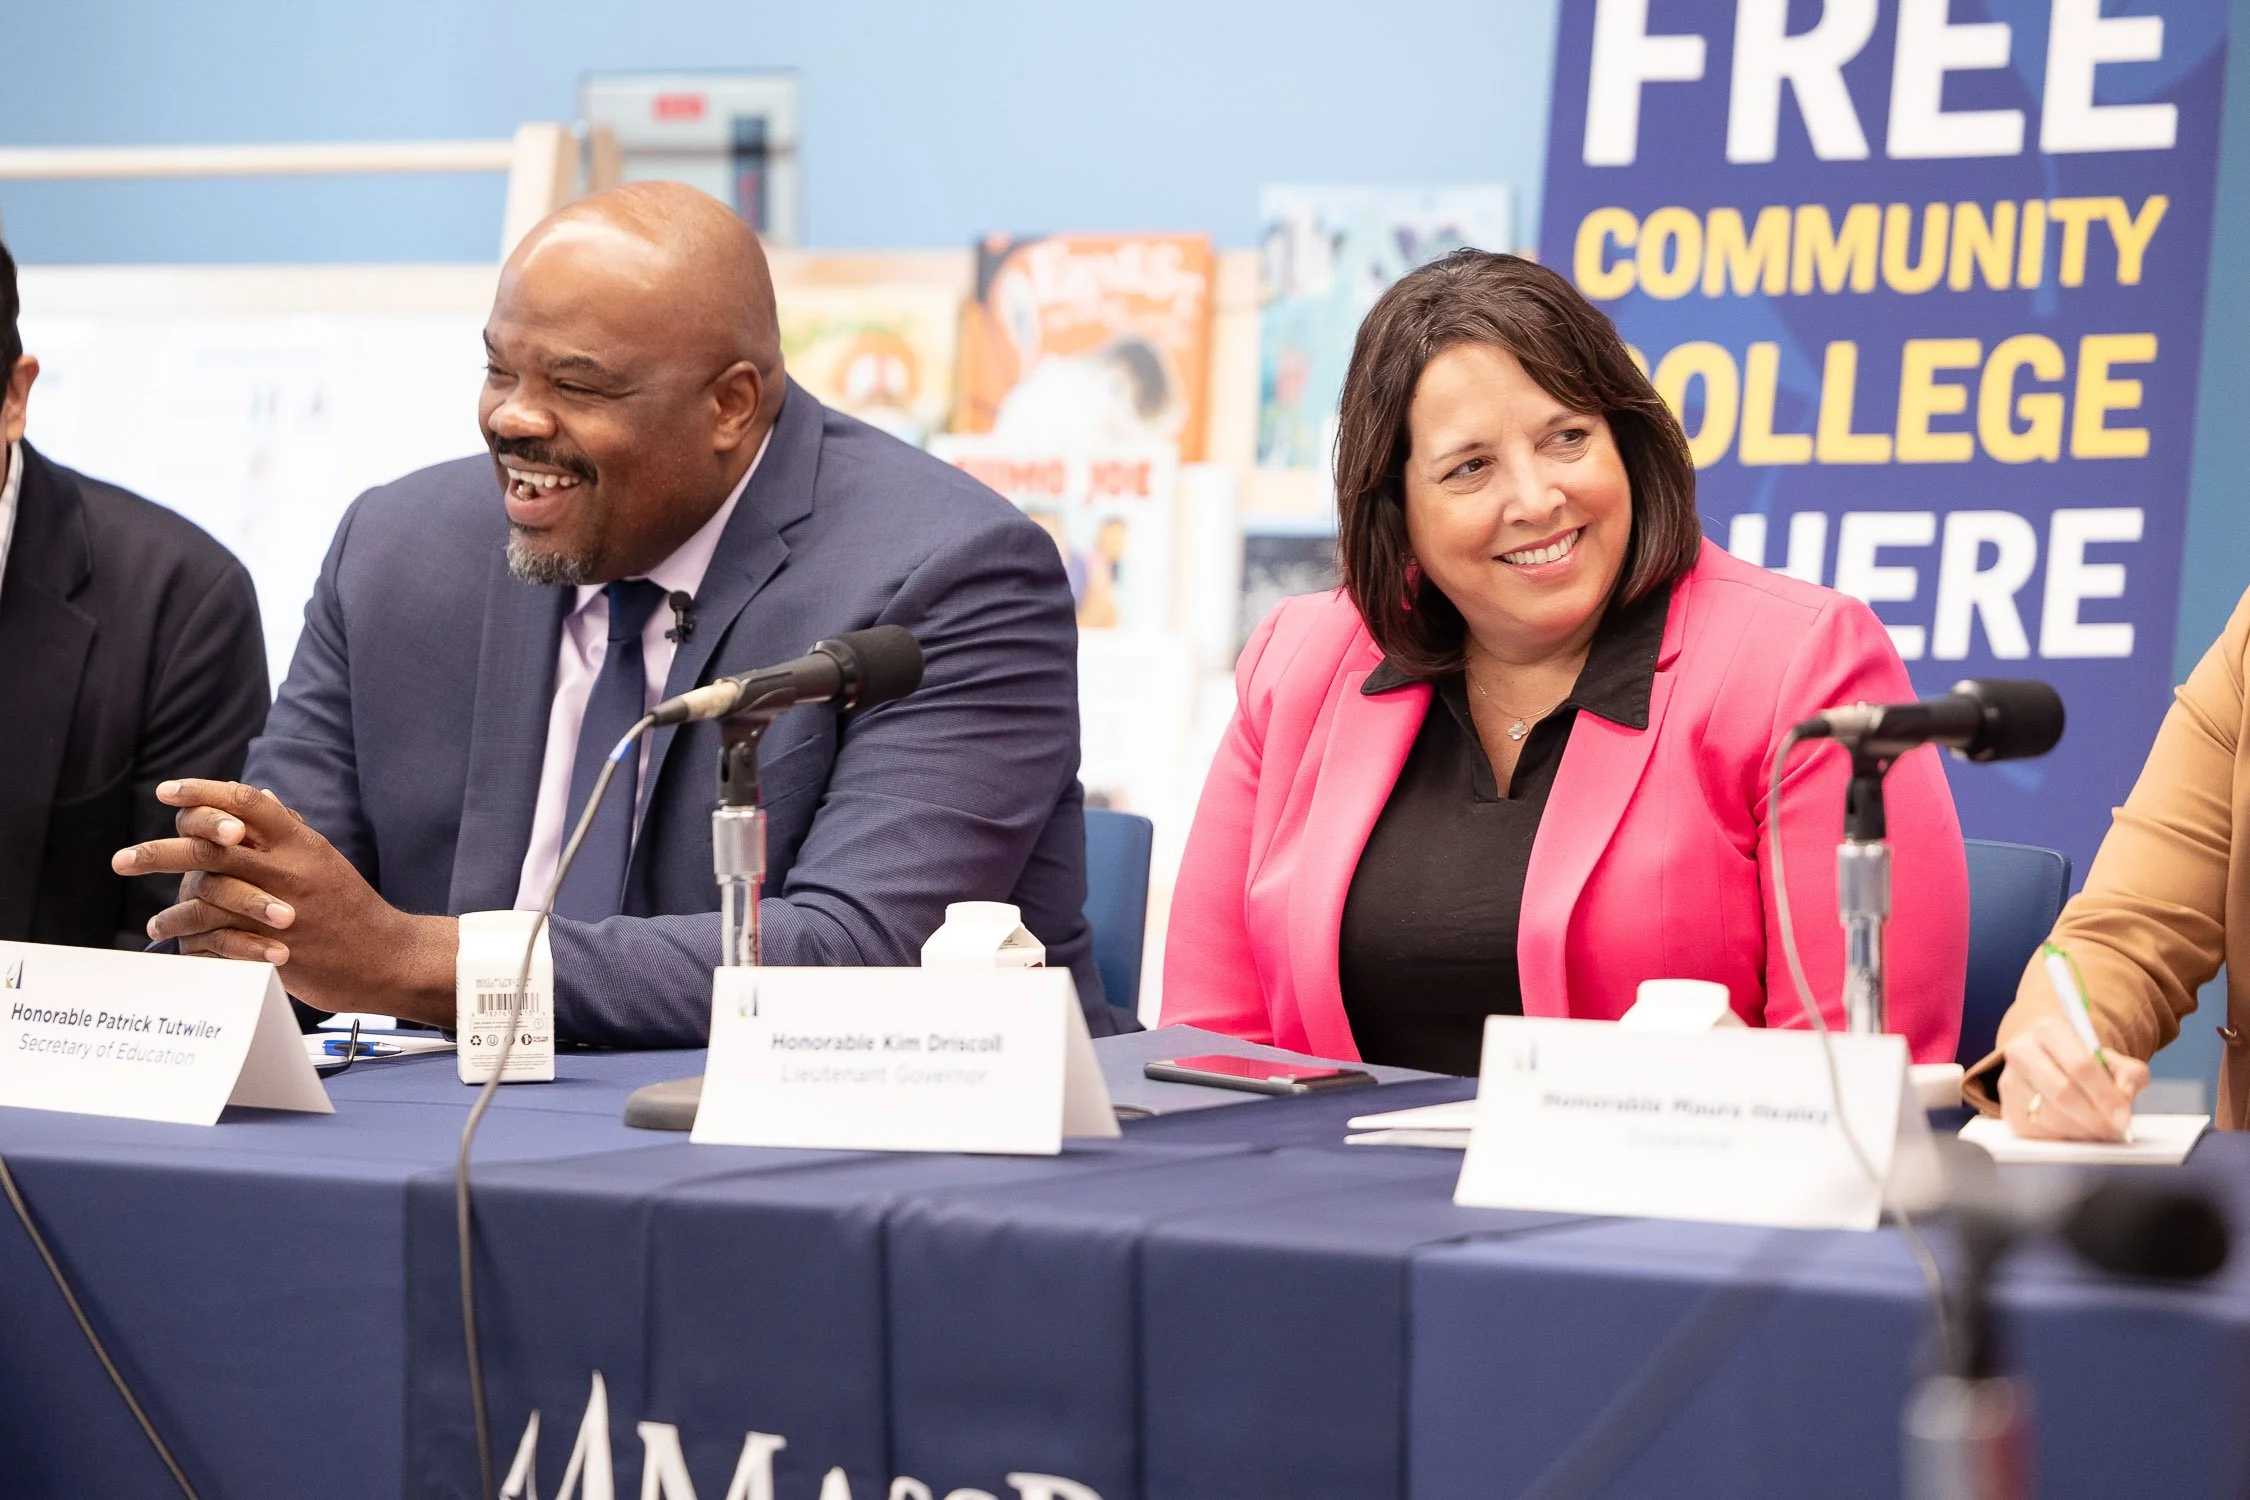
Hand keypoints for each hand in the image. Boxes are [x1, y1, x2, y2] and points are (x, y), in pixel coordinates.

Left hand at [113, 780, 457, 1025]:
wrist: (387, 958)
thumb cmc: (350, 907)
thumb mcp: (323, 859)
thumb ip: (288, 832)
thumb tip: (259, 798)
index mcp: (301, 842)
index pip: (247, 801)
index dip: (202, 792)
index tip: (166, 792)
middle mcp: (289, 869)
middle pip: (213, 846)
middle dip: (159, 852)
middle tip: (120, 861)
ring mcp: (281, 908)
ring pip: (208, 894)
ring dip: (171, 908)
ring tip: (153, 920)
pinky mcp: (274, 945)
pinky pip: (217, 937)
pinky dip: (189, 938)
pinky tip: (173, 942)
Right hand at [1997, 1015, 2148, 1140]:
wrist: (2047, 1064)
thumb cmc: (2081, 1063)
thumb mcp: (2111, 1060)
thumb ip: (2129, 1074)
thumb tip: (2123, 1094)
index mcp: (2049, 1031)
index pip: (2080, 1064)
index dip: (2105, 1094)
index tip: (2123, 1116)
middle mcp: (2022, 1051)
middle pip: (2062, 1092)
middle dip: (2094, 1117)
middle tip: (2114, 1129)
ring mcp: (2010, 1081)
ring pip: (2051, 1116)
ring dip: (2082, 1130)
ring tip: (2099, 1128)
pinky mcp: (2008, 1110)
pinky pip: (2040, 1133)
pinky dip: (2066, 1137)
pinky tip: (2078, 1129)